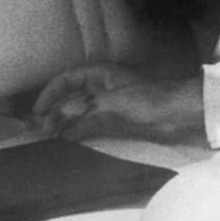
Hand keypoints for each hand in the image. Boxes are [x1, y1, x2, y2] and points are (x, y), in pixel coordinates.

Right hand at [32, 63, 204, 143]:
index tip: (36, 113)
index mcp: (102, 75)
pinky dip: (79, 135)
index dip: (49, 94)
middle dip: (54, 112)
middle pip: (71, 97)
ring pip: (80, 114)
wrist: (183, 115)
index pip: (66, 79)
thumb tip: (49, 125)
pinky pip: (92, 127)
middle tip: (39, 132)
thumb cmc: (150, 101)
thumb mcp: (111, 105)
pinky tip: (71, 146)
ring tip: (50, 142)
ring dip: (65, 125)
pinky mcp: (120, 123)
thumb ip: (80, 114)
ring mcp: (112, 106)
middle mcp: (104, 88)